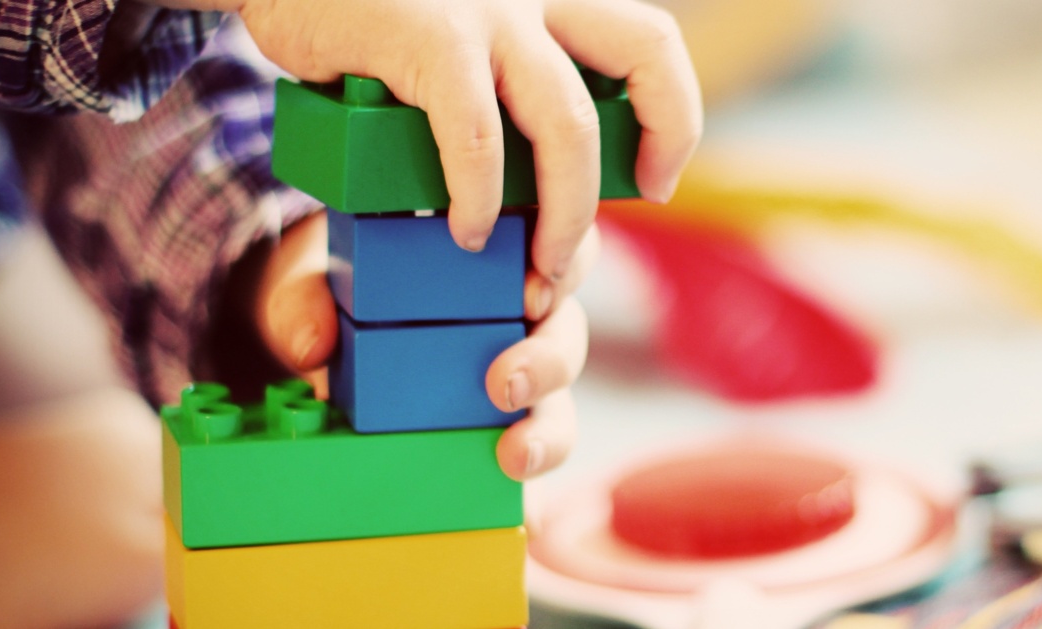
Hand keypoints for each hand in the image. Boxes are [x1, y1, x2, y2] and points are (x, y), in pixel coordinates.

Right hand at [161, 0, 700, 282]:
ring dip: (567, 211)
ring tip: (539, 264)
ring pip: (568, 121)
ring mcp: (484, 10)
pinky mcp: (424, 34)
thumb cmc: (369, 23)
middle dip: (655, 147)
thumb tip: (538, 182)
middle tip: (620, 215)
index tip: (654, 178)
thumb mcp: (456, 37)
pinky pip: (475, 134)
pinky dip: (477, 196)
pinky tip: (463, 230)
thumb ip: (504, 81)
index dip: (672, 114)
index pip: (651, 42)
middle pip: (646, 55)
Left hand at [254, 210, 595, 479]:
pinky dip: (535, 474)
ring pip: (559, 399)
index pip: (555, 249)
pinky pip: (533, 449)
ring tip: (515, 454)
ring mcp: (516, 376)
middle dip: (549, 361)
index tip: (531, 294)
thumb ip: (303, 299)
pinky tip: (520, 496)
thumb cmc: (336, 289)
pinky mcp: (501, 431)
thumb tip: (312, 345)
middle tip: (506, 384)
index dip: (564, 267)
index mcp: (494, 257)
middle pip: (566, 331)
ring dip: (549, 429)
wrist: (319, 335)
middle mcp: (518, 316)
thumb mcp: (312, 280)